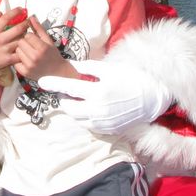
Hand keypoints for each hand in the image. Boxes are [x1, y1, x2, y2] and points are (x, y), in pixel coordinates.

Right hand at [0, 8, 27, 93]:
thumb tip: (0, 13)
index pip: (6, 18)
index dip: (15, 12)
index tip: (21, 9)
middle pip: (18, 29)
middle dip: (26, 23)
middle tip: (29, 22)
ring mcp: (4, 49)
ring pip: (21, 40)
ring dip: (26, 36)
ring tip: (29, 34)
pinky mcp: (7, 59)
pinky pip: (20, 53)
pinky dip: (25, 50)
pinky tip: (27, 48)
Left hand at [14, 17, 75, 80]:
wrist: (57, 72)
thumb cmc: (52, 54)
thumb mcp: (48, 40)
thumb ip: (39, 28)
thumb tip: (30, 17)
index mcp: (42, 48)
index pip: (27, 35)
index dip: (29, 36)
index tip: (33, 39)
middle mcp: (35, 57)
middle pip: (20, 42)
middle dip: (24, 42)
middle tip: (30, 46)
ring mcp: (29, 66)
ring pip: (17, 51)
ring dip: (21, 50)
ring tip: (28, 53)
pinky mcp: (24, 73)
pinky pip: (15, 61)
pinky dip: (18, 60)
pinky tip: (25, 60)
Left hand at [37, 58, 170, 133]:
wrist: (153, 99)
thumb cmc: (132, 79)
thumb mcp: (110, 69)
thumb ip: (87, 68)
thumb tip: (71, 66)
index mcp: (98, 92)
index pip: (69, 88)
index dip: (53, 84)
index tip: (41, 82)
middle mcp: (99, 110)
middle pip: (69, 108)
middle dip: (63, 99)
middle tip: (65, 92)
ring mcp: (103, 122)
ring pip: (77, 119)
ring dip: (72, 109)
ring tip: (76, 100)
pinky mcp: (108, 130)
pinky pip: (89, 125)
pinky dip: (84, 117)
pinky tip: (89, 108)